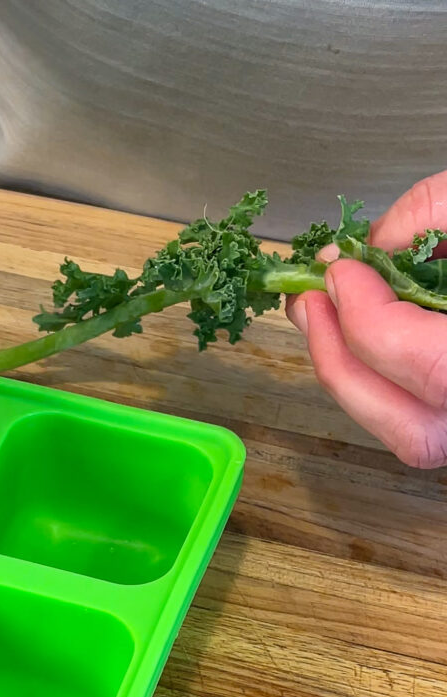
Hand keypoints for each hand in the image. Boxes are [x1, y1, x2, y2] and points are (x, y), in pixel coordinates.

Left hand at [286, 172, 446, 467]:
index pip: (430, 366)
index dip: (369, 319)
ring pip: (413, 438)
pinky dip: (380, 381)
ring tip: (322, 314)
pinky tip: (360, 333)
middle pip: (412, 428)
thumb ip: (437, 210)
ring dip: (352, 377)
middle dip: (343, 361)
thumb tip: (372, 248)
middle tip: (312, 299)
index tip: (341, 268)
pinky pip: (422, 420)